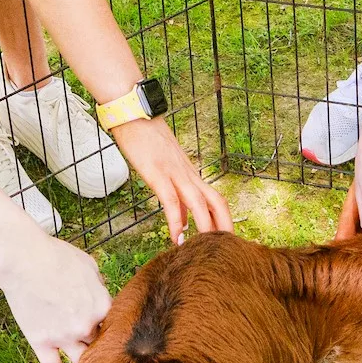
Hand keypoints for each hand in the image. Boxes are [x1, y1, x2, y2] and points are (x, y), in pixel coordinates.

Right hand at [0, 236, 110, 362]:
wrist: (24, 260)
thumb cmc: (56, 257)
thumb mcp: (90, 266)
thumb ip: (100, 288)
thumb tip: (103, 298)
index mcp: (102, 306)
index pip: (116, 325)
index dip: (111, 325)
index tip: (107, 327)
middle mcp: (86, 326)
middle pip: (100, 343)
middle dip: (99, 342)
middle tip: (97, 345)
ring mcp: (63, 337)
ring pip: (81, 360)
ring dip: (84, 362)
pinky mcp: (41, 342)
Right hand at [110, 118, 232, 242]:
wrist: (134, 112)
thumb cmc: (145, 138)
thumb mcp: (163, 166)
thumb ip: (175, 193)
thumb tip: (182, 220)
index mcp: (190, 172)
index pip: (215, 198)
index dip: (224, 219)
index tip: (225, 240)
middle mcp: (187, 173)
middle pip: (216, 201)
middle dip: (224, 226)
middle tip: (227, 249)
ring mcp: (174, 172)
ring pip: (199, 203)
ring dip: (204, 228)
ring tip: (204, 251)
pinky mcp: (157, 173)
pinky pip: (171, 200)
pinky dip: (176, 221)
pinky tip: (176, 238)